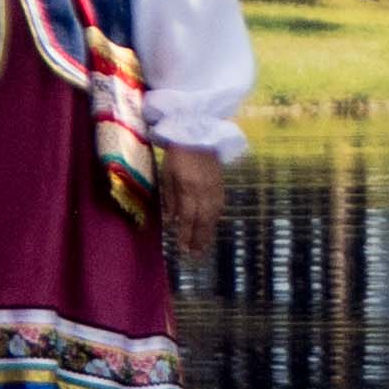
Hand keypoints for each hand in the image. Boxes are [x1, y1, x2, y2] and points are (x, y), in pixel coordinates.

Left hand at [160, 140, 228, 268]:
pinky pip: (219, 206)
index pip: (188, 217)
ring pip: (213, 215)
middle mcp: (204, 191)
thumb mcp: (167, 174)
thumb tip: (172, 220)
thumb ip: (171, 198)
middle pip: (203, 220)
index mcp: (189, 187)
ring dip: (208, 232)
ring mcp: (215, 187)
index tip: (183, 249)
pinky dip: (215, 219)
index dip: (186, 234)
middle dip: (199, 239)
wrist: (198, 132)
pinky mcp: (221, 183)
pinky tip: (212, 226)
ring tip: (204, 247)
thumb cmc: (177, 153)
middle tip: (196, 256)